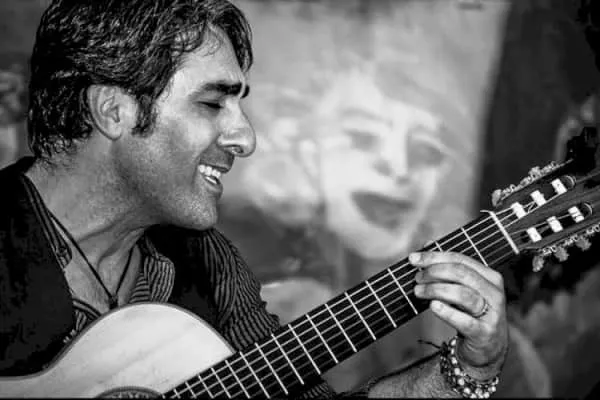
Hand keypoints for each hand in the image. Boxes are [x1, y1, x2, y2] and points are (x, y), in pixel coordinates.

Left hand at [411, 251, 508, 379]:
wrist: (486, 349)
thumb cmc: (470, 313)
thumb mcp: (462, 289)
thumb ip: (447, 267)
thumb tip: (427, 244)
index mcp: (490, 277)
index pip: (460, 259)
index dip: (434, 257)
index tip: (413, 259)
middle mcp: (494, 293)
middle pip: (462, 274)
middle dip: (434, 272)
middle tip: (417, 277)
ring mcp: (492, 313)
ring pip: (463, 294)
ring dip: (436, 290)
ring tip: (418, 291)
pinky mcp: (484, 333)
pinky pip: (465, 320)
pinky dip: (447, 312)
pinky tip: (433, 306)